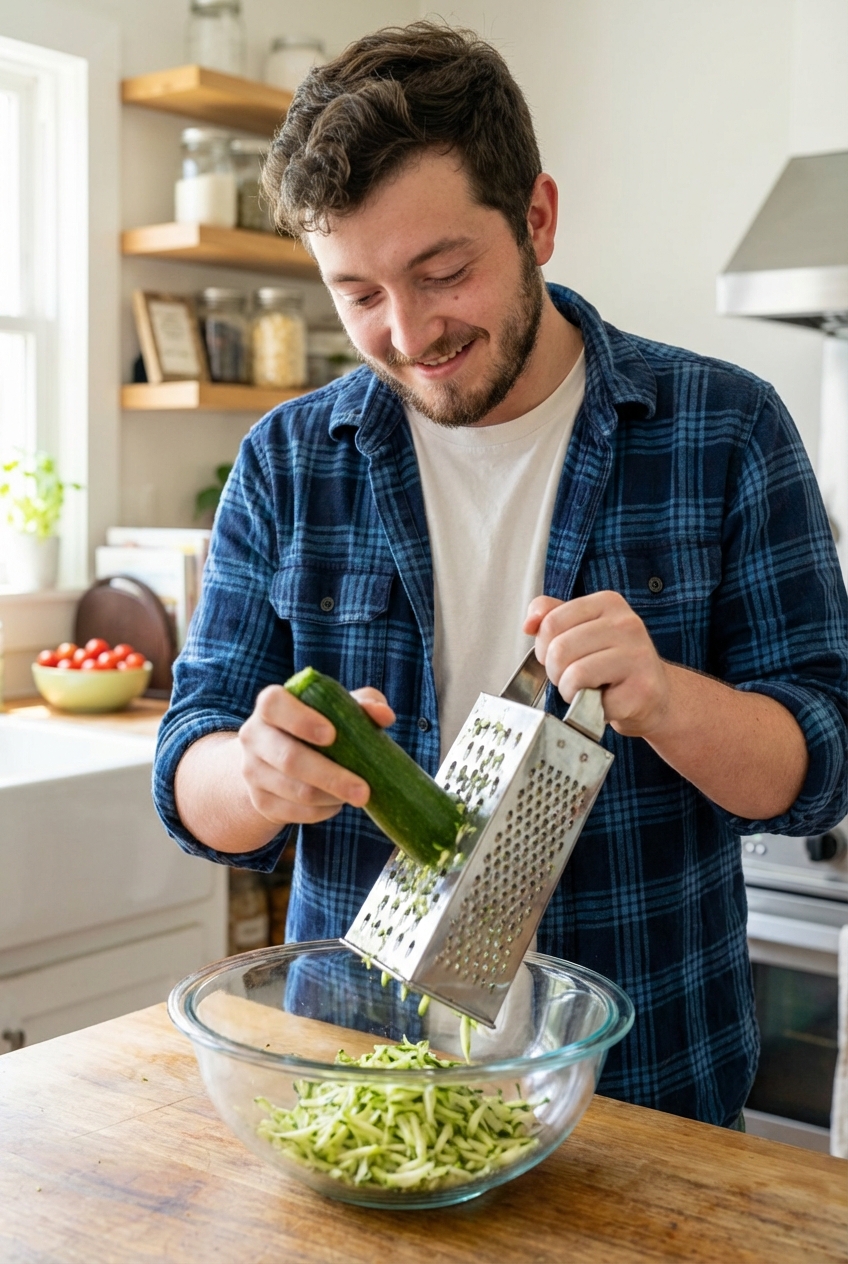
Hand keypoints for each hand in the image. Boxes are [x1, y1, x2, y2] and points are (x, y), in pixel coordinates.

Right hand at [238, 684, 394, 825]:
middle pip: (289, 758)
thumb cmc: (317, 724)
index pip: (274, 705)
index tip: (332, 735)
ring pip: (296, 791)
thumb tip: (385, 716)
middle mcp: (253, 735)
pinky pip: (295, 813)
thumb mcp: (337, 708)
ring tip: (358, 795)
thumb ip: (363, 703)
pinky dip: (322, 811)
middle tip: (364, 791)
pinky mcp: (260, 801)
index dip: (301, 720)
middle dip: (330, 777)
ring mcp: (252, 771)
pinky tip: (337, 803)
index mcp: (270, 704)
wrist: (275, 759)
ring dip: (331, 797)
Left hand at [524, 592, 670, 737]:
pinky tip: (604, 703)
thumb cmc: (611, 663)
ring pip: (574, 675)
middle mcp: (627, 624)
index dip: (544, 647)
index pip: (550, 622)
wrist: (654, 696)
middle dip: (556, 672)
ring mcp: (638, 656)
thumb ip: (550, 616)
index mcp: (609, 602)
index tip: (560, 657)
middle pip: (559, 649)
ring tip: (586, 690)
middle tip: (572, 678)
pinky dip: (589, 709)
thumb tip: (529, 623)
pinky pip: (593, 702)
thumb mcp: (581, 629)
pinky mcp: (643, 690)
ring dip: (570, 691)